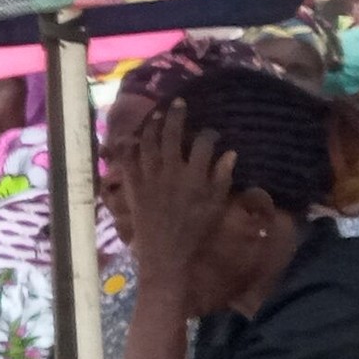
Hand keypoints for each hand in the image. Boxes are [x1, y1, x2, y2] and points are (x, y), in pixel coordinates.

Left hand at [118, 101, 239, 274]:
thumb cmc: (194, 232)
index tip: (212, 133)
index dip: (209, 134)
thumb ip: (222, 178)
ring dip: (153, 126)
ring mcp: (150, 177)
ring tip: (156, 115)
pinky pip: (128, 161)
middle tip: (178, 104)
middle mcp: (171, 171)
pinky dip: (129, 147)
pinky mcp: (134, 186)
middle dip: (176, 116)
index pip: (204, 144)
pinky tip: (132, 138)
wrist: (165, 254)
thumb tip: (230, 153)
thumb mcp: (215, 207)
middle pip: (173, 135)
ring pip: (149, 143)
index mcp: (194, 176)